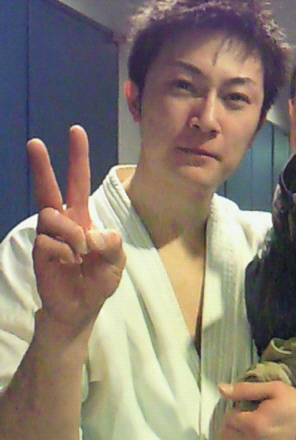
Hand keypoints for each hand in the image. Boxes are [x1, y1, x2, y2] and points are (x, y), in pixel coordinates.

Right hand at [28, 125, 124, 334]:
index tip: (76, 131)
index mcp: (82, 218)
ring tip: (81, 252)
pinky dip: (64, 251)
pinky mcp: (40, 251)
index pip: (78, 183)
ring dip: (71, 231)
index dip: (78, 158)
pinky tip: (70, 263)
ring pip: (52, 215)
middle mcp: (63, 222)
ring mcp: (49, 236)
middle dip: (42, 165)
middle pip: (49, 188)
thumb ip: (113, 244)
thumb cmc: (98, 282)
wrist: (80, 308)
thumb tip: (93, 234)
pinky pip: (49, 241)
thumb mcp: (116, 263)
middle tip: (35, 142)